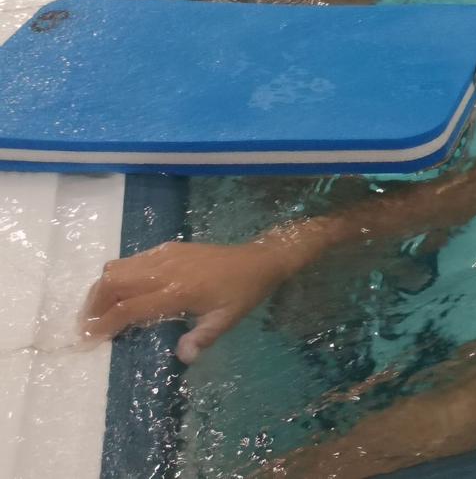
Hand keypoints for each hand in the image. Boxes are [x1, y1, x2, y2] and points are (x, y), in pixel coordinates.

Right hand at [80, 239, 295, 364]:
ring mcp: (165, 255)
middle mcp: (166, 270)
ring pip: (118, 267)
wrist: (258, 260)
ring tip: (98, 312)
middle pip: (113, 282)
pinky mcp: (168, 247)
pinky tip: (120, 294)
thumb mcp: (226, 321)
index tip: (89, 341)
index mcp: (179, 291)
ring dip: (101, 290)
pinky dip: (117, 276)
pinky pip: (132, 259)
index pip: (129, 308)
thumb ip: (203, 339)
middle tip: (88, 327)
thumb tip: (183, 358)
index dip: (105, 324)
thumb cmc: (242, 294)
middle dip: (94, 305)